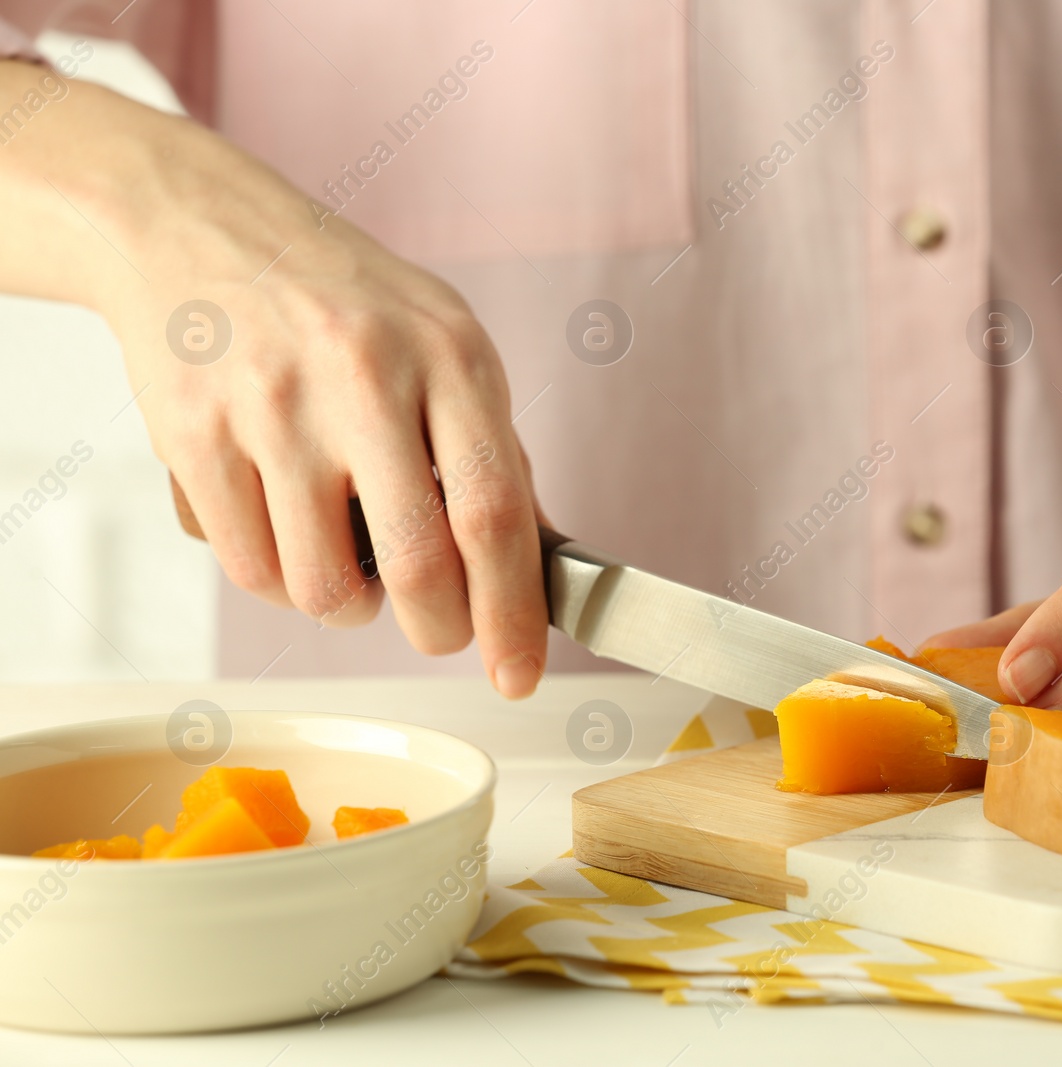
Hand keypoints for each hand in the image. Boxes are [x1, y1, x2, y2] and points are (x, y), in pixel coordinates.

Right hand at [0, 72, 546, 696]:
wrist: (196, 224)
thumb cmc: (339, 297)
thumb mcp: (443, 343)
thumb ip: (493, 449)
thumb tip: (539, 564)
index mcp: (448, 354)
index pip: (495, 512)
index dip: (514, 612)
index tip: (519, 672)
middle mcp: (364, 375)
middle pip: (418, 565)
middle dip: (438, 628)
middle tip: (437, 627)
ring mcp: (273, 406)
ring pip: (322, 588)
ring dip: (348, 604)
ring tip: (347, 552)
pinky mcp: (194, 434)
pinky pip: (249, 569)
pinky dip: (278, 577)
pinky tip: (286, 523)